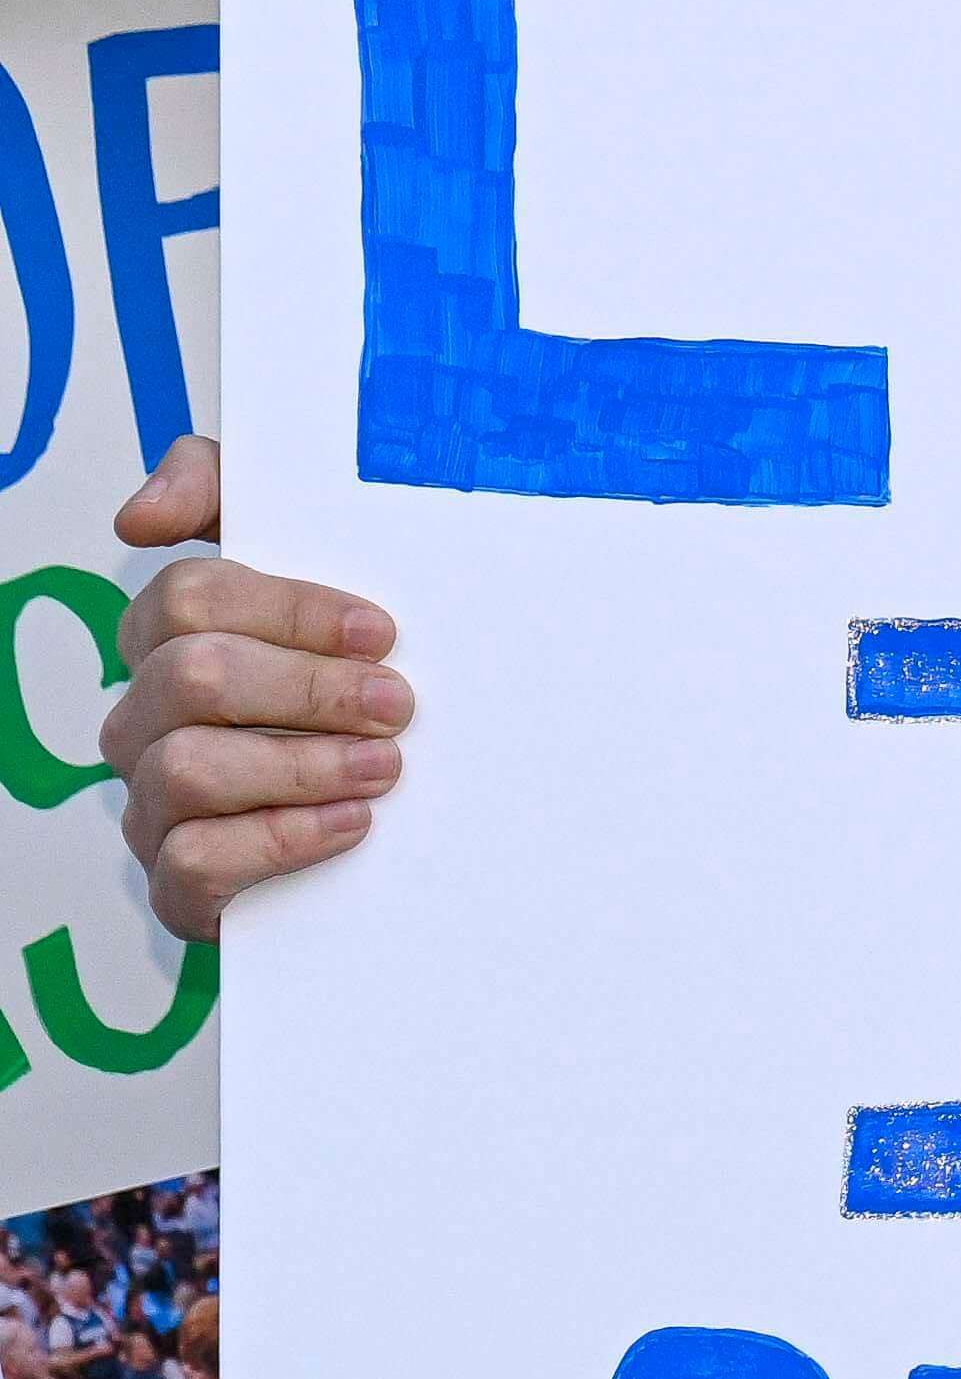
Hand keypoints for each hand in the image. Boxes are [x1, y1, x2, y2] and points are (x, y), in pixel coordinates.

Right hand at [102, 440, 407, 947]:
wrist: (389, 825)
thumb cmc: (344, 681)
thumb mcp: (320, 567)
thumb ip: (227, 492)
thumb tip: (144, 511)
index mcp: (172, 639)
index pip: (190, 596)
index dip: (290, 608)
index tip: (381, 631)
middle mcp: (148, 718)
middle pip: (191, 676)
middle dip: (307, 688)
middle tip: (398, 705)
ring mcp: (153, 804)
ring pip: (186, 769)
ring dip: (300, 765)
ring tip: (386, 769)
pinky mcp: (181, 886)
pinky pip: (194, 863)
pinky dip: (278, 842)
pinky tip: (350, 827)